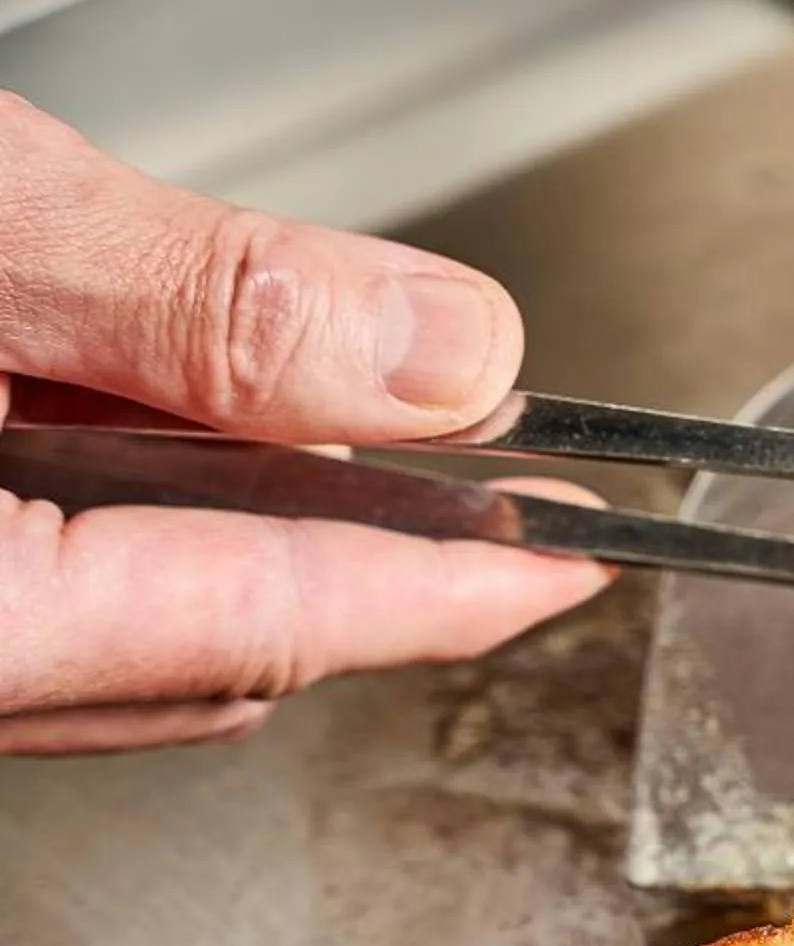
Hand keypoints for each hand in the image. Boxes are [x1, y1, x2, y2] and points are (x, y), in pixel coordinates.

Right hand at [0, 93, 610, 754]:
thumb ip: (209, 305)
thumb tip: (446, 353)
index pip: (276, 621)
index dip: (455, 586)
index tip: (586, 553)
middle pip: (215, 639)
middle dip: (341, 528)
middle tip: (466, 442)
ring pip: (129, 607)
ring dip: (209, 490)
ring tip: (217, 351)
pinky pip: (40, 577)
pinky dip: (108, 486)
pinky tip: (97, 369)